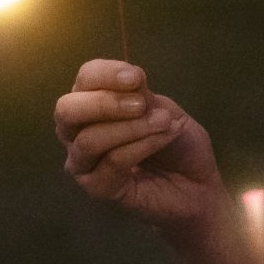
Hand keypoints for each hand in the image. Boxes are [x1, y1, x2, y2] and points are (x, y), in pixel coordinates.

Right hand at [55, 59, 224, 240]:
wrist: (197, 182)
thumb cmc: (174, 141)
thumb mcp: (160, 108)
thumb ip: (139, 96)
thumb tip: (129, 80)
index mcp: (90, 103)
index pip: (84, 79)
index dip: (106, 74)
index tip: (137, 77)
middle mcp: (76, 132)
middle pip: (66, 110)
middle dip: (104, 103)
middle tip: (141, 104)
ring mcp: (83, 163)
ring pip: (89, 140)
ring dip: (131, 127)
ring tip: (164, 122)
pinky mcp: (97, 188)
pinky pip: (112, 163)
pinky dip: (141, 146)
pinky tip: (163, 140)